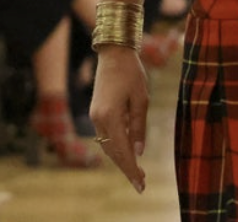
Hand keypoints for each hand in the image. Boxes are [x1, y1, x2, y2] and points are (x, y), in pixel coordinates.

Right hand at [89, 45, 149, 194]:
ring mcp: (95, 117)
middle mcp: (98, 120)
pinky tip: (128, 153)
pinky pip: (106, 136)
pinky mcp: (96, 113)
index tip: (141, 183)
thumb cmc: (132, 73)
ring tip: (136, 172)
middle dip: (127, 168)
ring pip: (108, 146)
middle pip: (113, 152)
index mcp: (110, 116)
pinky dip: (116, 147)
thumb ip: (139, 126)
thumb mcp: (142, 99)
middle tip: (141, 183)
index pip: (122, 150)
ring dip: (121, 159)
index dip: (132, 168)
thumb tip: (139, 151)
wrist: (114, 54)